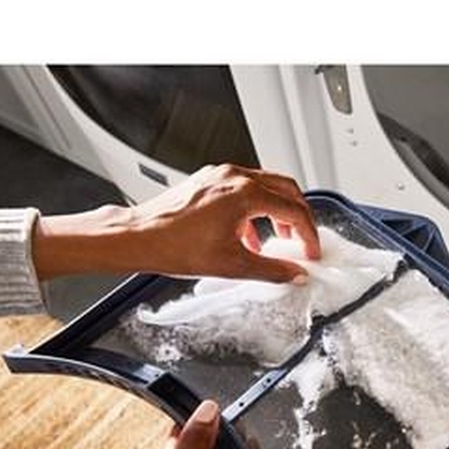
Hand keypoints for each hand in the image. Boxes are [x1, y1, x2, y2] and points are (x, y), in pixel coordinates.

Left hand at [32, 164, 321, 283]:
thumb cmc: (173, 246)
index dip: (308, 234)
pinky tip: (246, 234)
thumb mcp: (232, 266)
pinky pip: (243, 188)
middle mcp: (234, 177)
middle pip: (285, 189)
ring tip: (276, 238)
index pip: (293, 209)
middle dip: (297, 216)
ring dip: (276, 211)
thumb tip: (293, 273)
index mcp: (245, 194)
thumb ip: (271, 270)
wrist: (138, 237)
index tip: (310, 251)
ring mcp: (219, 175)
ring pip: (265, 185)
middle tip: (302, 239)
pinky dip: (254, 207)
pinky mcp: (207, 180)